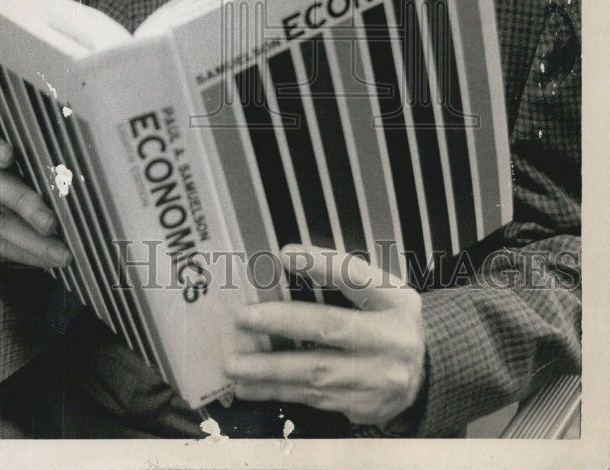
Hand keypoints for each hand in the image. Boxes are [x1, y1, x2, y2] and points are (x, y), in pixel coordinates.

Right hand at [0, 114, 71, 268]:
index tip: (8, 155)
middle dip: (22, 204)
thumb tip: (84, 156)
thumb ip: (44, 147)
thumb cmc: (30, 160)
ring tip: (60, 253)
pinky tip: (45, 258)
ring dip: (29, 241)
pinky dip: (22, 253)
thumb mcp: (33, 147)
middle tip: (51, 224)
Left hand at [224, 244, 425, 426]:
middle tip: (244, 318)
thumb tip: (290, 257)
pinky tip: (252, 387)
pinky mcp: (361, 408)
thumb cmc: (392, 322)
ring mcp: (375, 380)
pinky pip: (313, 400)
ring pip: (315, 374)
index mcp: (394, 304)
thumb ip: (346, 275)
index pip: (356, 277)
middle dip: (282, 323)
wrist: (426, 377)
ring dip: (270, 370)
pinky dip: (279, 392)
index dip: (321, 265)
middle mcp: (388, 342)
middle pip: (329, 329)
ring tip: (236, 364)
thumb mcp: (385, 291)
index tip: (285, 254)